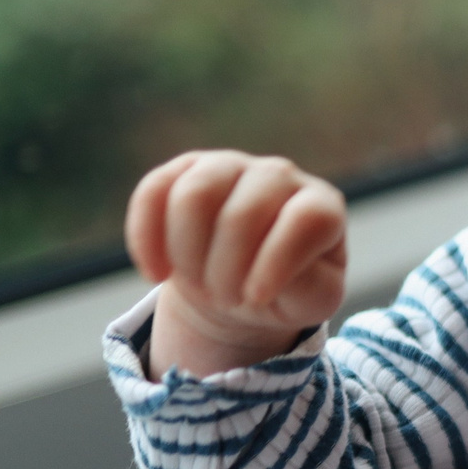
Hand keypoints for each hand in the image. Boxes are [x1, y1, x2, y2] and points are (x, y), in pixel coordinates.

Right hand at [126, 149, 348, 378]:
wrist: (241, 284)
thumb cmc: (285, 292)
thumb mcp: (310, 303)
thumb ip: (310, 290)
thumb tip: (278, 272)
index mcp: (320, 206)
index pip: (305, 220)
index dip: (276, 263)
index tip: (256, 298)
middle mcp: (279, 175)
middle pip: (241, 215)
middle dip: (225, 271)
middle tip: (226, 299)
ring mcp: (230, 166)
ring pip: (193, 196)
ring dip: (187, 255)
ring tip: (198, 283)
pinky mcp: (183, 170)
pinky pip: (153, 191)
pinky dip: (147, 240)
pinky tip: (158, 274)